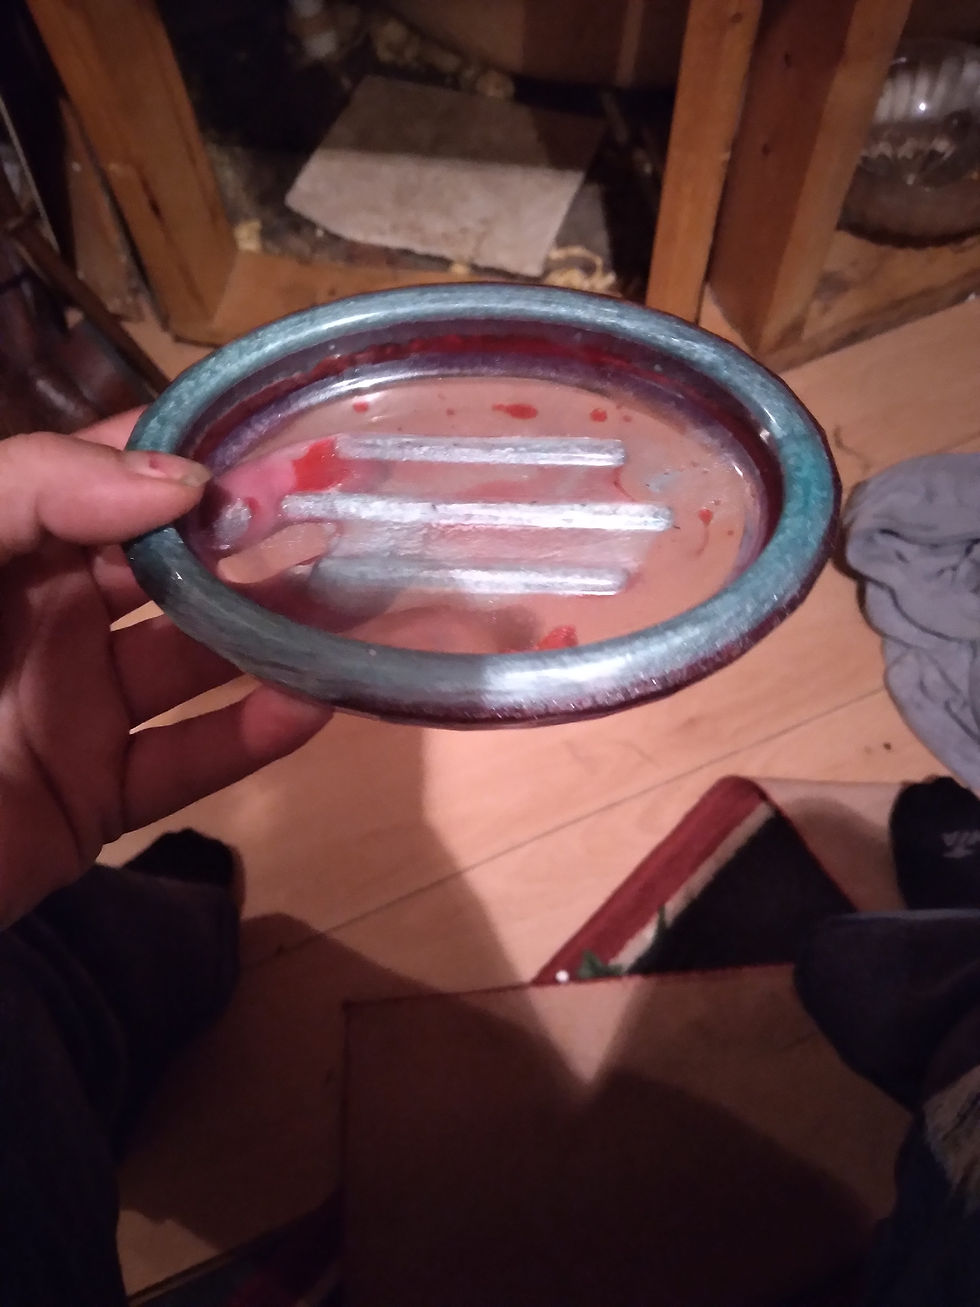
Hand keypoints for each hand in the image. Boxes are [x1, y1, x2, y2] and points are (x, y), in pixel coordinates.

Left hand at [0, 412, 331, 923]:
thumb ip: (37, 491)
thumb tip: (185, 481)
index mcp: (7, 544)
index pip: (108, 477)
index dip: (187, 452)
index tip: (279, 439)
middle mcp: (47, 616)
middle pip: (169, 567)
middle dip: (252, 541)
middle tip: (346, 520)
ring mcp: (74, 710)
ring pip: (193, 662)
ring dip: (270, 636)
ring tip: (352, 606)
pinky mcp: (93, 798)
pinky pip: (185, 763)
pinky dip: (250, 738)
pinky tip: (311, 705)